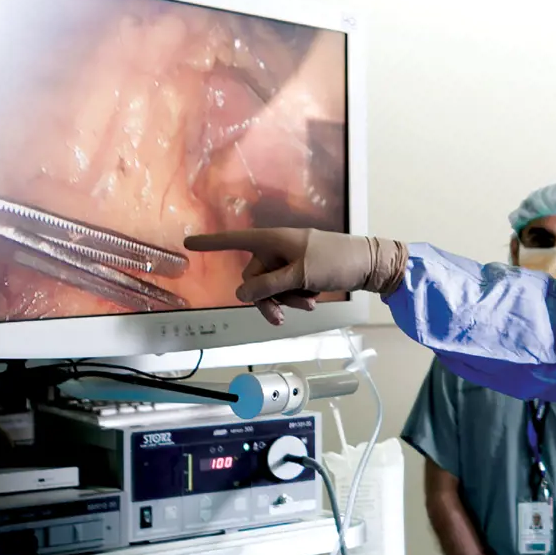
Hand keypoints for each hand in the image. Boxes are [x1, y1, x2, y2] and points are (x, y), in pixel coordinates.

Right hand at [183, 229, 404, 323]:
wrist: (369, 264)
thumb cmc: (336, 261)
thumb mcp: (300, 275)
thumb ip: (268, 285)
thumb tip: (240, 293)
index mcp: (274, 239)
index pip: (235, 241)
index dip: (211, 243)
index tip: (187, 242)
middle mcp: (277, 247)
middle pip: (252, 277)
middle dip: (267, 297)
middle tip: (282, 315)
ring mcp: (288, 260)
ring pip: (269, 287)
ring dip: (284, 300)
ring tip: (308, 303)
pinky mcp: (299, 271)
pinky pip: (284, 289)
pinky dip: (294, 297)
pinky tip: (312, 299)